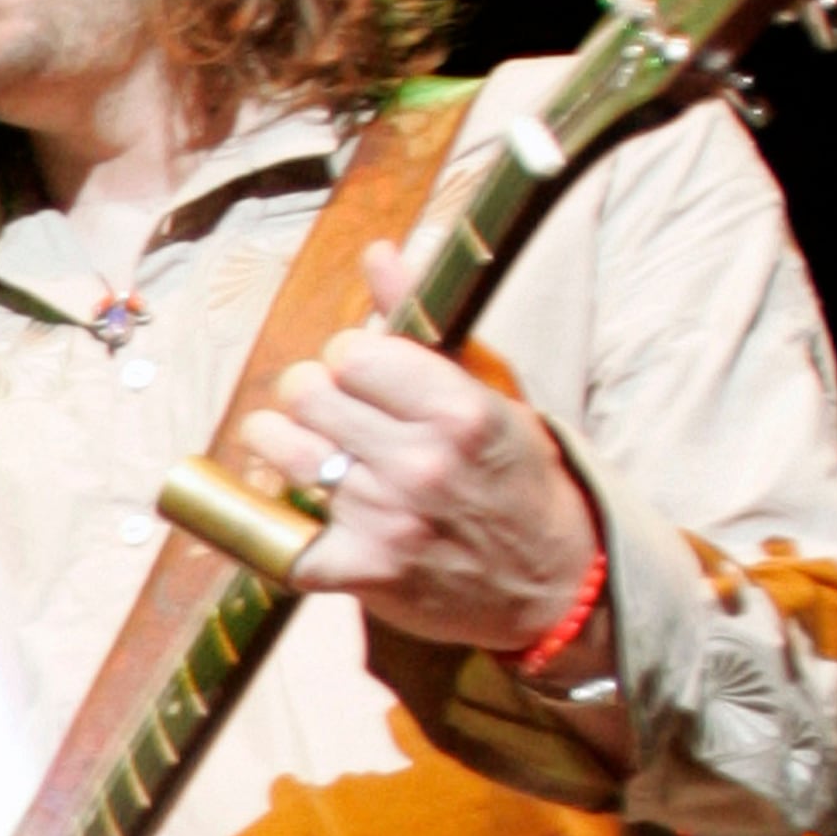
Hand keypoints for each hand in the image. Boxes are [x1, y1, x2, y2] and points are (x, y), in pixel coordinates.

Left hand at [235, 241, 601, 653]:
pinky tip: (307, 519)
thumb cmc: (517, 475)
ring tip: (311, 451)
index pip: (349, 351)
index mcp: (457, 410)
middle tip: (332, 413)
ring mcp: (389, 520)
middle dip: (311, 395)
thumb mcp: (488, 389)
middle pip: (305, 393)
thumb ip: (422, 320)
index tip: (363, 375)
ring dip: (284, 445)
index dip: (348, 358)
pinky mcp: (363, 572)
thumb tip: (377, 252)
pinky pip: (283, 539)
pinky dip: (283, 530)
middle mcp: (420, 463)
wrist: (554, 583)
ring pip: (282, 451)